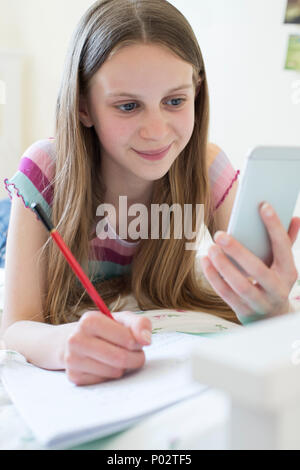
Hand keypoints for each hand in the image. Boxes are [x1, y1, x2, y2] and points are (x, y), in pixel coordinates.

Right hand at [64, 310, 151, 385]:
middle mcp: (76, 339)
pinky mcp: (74, 376)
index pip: (126, 338)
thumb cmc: (106, 329)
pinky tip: (107, 365)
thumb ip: (140, 323)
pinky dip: (111, 376)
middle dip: (135, 358)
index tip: (136, 342)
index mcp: (90, 320)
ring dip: (124, 368)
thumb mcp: (123, 320)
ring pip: (114, 372)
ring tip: (120, 357)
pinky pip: (104, 382)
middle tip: (136, 355)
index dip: (137, 342)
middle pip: (120, 358)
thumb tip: (146, 340)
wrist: (77, 340)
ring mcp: (72, 359)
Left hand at [200, 202, 299, 323]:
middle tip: (220, 234)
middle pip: (258, 270)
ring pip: (240, 286)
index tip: (263, 205)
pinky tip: (205, 261)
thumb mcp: (283, 265)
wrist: (272, 319)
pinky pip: (226, 294)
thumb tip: (295, 218)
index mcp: (289, 272)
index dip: (275, 226)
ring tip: (211, 248)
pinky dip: (214, 277)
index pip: (283, 247)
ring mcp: (260, 303)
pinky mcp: (243, 311)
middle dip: (238, 251)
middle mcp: (277, 289)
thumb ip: (286, 242)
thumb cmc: (274, 282)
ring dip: (223, 266)